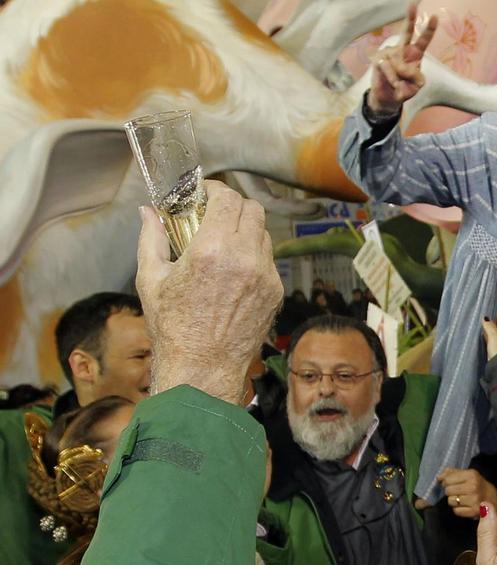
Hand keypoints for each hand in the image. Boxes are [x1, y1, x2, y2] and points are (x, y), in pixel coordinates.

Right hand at [137, 180, 282, 403]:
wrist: (203, 368)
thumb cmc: (173, 328)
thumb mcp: (151, 279)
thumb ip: (151, 238)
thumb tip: (147, 212)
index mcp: (214, 250)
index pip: (229, 199)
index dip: (216, 190)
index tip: (205, 194)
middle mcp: (246, 259)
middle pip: (253, 209)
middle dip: (233, 206)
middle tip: (214, 215)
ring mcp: (266, 277)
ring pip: (264, 234)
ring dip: (245, 231)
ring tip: (222, 245)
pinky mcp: (275, 292)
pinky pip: (269, 261)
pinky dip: (253, 257)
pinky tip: (233, 271)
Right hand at [367, 6, 438, 115]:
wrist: (388, 98)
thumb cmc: (404, 89)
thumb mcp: (416, 86)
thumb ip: (416, 78)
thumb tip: (406, 69)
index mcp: (415, 54)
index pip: (423, 40)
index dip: (429, 29)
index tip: (435, 17)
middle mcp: (402, 49)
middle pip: (407, 32)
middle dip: (410, 18)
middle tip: (413, 4)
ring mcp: (389, 53)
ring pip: (400, 65)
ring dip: (401, 78)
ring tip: (399, 85)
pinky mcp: (378, 59)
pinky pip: (389, 69)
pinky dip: (394, 80)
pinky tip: (393, 84)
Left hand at [438, 468, 496, 519]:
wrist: (493, 499)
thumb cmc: (477, 484)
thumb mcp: (468, 474)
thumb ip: (451, 473)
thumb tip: (439, 477)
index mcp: (471, 475)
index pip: (447, 480)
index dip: (446, 482)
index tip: (451, 484)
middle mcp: (473, 487)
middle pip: (448, 491)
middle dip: (450, 492)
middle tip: (457, 492)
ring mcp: (474, 500)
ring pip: (451, 501)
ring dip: (454, 501)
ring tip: (462, 499)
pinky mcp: (474, 511)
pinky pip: (456, 511)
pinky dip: (458, 509)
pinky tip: (465, 506)